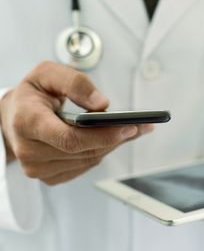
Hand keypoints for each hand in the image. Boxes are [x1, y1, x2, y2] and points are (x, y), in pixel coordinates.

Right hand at [0, 61, 152, 184]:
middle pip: (83, 150)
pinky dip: (102, 151)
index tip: (128, 126)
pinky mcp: (49, 176)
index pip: (69, 138)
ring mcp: (38, 168)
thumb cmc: (33, 93)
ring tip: (135, 129)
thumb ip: (75, 83)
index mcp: (27, 122)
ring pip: (88, 160)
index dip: (102, 136)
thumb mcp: (48, 73)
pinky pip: (85, 166)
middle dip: (116, 137)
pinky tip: (115, 139)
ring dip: (113, 145)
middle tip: (143, 125)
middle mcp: (29, 151)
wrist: (13, 117)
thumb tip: (102, 104)